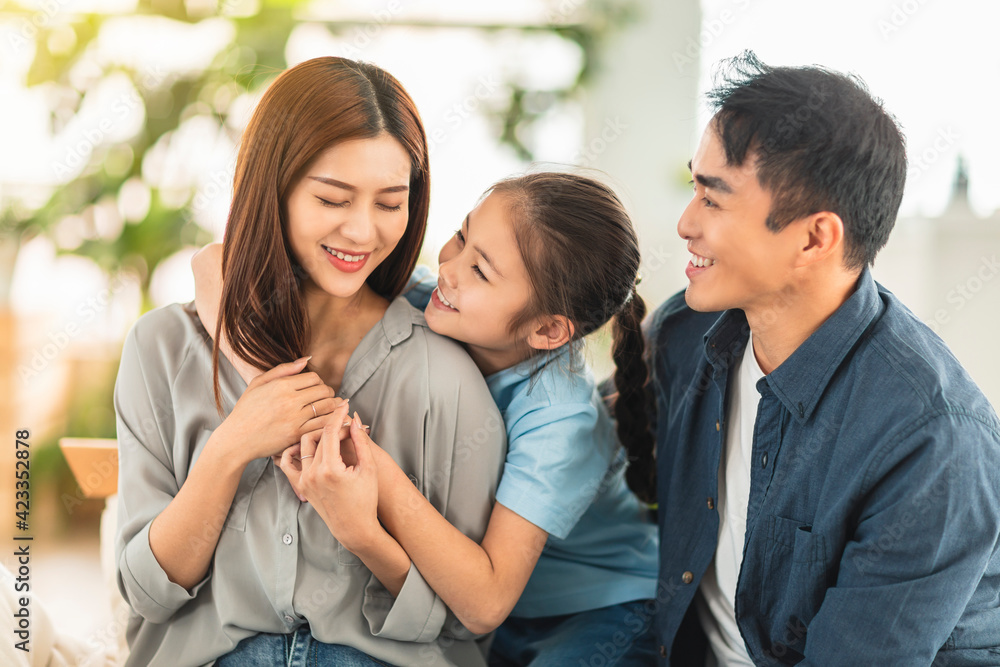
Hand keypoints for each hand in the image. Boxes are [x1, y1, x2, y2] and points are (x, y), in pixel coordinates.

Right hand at [214, 356, 342, 464]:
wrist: (237, 439)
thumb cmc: (246, 410)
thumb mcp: (258, 383)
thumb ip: (283, 369)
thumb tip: (307, 359)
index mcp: (281, 386)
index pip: (314, 377)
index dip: (318, 381)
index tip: (315, 387)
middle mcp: (290, 400)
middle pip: (323, 390)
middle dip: (328, 392)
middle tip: (325, 396)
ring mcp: (295, 418)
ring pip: (327, 407)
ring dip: (333, 405)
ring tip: (332, 406)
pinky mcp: (297, 435)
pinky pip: (322, 425)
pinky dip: (331, 421)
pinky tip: (332, 420)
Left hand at [297, 408, 380, 550]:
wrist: (354, 527)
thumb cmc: (365, 500)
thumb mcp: (368, 468)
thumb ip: (360, 442)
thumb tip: (354, 420)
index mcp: (330, 469)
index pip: (331, 431)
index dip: (338, 415)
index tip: (344, 405)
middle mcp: (313, 474)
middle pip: (319, 436)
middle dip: (333, 425)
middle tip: (346, 424)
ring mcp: (304, 480)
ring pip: (304, 444)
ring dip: (317, 435)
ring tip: (332, 434)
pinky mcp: (300, 486)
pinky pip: (289, 463)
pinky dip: (294, 450)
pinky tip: (306, 444)